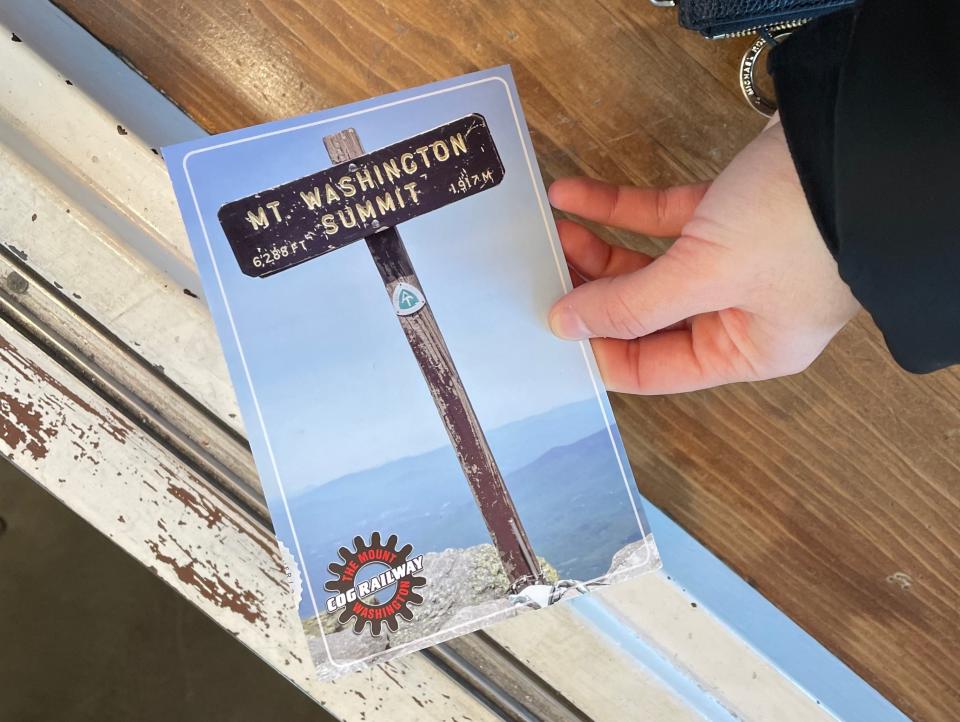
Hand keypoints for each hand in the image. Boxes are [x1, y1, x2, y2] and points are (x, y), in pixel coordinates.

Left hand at [548, 119, 859, 393]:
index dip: (598, 348)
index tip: (551, 327)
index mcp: (744, 349)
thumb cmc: (802, 226)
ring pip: (647, 264)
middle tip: (543, 274)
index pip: (653, 366)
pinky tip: (573, 195)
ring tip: (552, 231)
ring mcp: (732, 261)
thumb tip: (567, 324)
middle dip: (592, 292)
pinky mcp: (726, 212)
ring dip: (598, 246)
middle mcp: (737, 312)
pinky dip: (617, 208)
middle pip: (644, 314)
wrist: (855, 140)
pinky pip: (659, 218)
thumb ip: (633, 303)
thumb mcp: (707, 275)